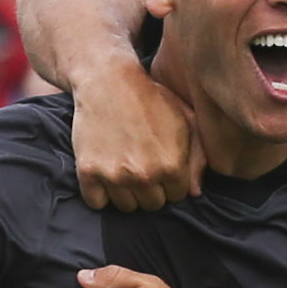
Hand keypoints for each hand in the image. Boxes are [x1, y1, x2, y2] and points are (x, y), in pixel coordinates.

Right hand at [72, 70, 204, 211]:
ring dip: (126, 192)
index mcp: (172, 165)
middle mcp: (144, 175)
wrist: (108, 80)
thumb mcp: (186, 120)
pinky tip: (105, 172)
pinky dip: (99, 193)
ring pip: (126, 207)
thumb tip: (195, 193)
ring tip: (124, 167)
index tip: (160, 165)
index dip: (170, 181)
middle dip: (150, 188)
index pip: (176, 196)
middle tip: (141, 164)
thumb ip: (198, 157)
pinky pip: (97, 203)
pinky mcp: (88, 172)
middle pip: (152, 205)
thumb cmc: (151, 99)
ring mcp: (115, 176)